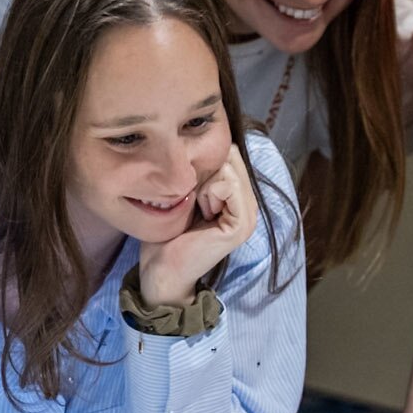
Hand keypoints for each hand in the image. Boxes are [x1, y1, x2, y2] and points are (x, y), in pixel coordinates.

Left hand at [138, 144, 258, 305]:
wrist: (163, 269)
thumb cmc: (167, 234)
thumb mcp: (186, 194)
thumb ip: (201, 174)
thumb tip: (207, 142)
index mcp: (239, 198)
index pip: (232, 156)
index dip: (206, 163)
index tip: (190, 190)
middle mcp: (249, 206)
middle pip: (231, 159)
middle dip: (205, 173)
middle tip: (193, 201)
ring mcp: (248, 216)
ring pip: (229, 171)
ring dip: (205, 185)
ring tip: (198, 208)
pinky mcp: (241, 225)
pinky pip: (228, 186)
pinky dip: (209, 194)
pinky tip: (202, 213)